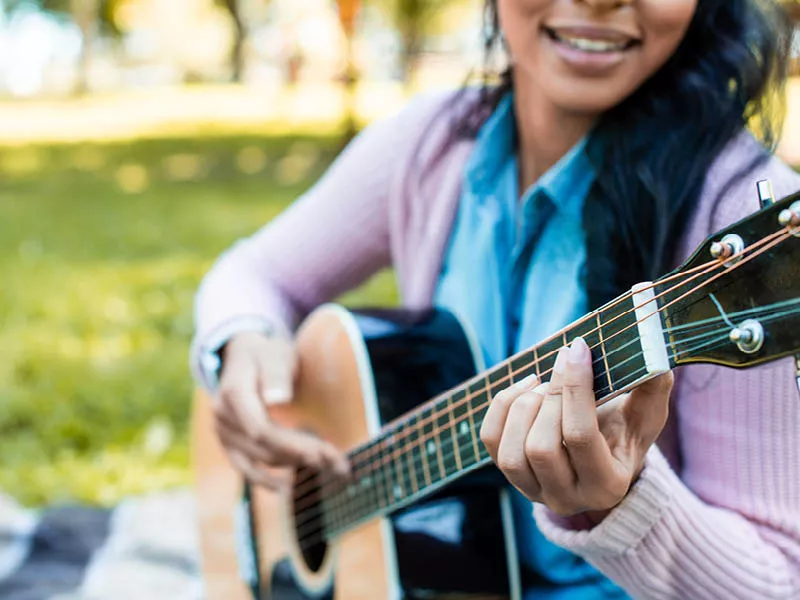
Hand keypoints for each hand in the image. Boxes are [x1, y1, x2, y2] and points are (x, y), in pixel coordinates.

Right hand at [213, 331, 348, 490]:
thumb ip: (276, 373)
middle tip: (338, 463)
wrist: (243, 357)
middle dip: (303, 455)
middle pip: (265, 446)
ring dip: (294, 465)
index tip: (324, 451)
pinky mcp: (230, 444)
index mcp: (233, 392)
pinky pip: (245, 467)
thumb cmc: (265, 354)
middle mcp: (223, 416)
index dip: (293, 443)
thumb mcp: (274, 353)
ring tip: (330, 467)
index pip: (262, 428)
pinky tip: (286, 489)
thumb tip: (279, 399)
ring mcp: (223, 433)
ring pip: (261, 458)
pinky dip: (265, 479)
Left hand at [480, 337, 672, 518]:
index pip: (580, 436)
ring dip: (523, 405)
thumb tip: (653, 357)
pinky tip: (525, 388)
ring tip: (544, 384)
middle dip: (549, 398)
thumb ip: (653, 388)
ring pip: (512, 451)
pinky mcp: (510, 475)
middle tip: (562, 365)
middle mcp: (568, 498)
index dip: (575, 388)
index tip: (577, 348)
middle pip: (542, 447)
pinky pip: (491, 439)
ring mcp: (534, 491)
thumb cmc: (625, 430)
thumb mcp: (646, 413)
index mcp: (608, 485)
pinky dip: (502, 406)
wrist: (601, 455)